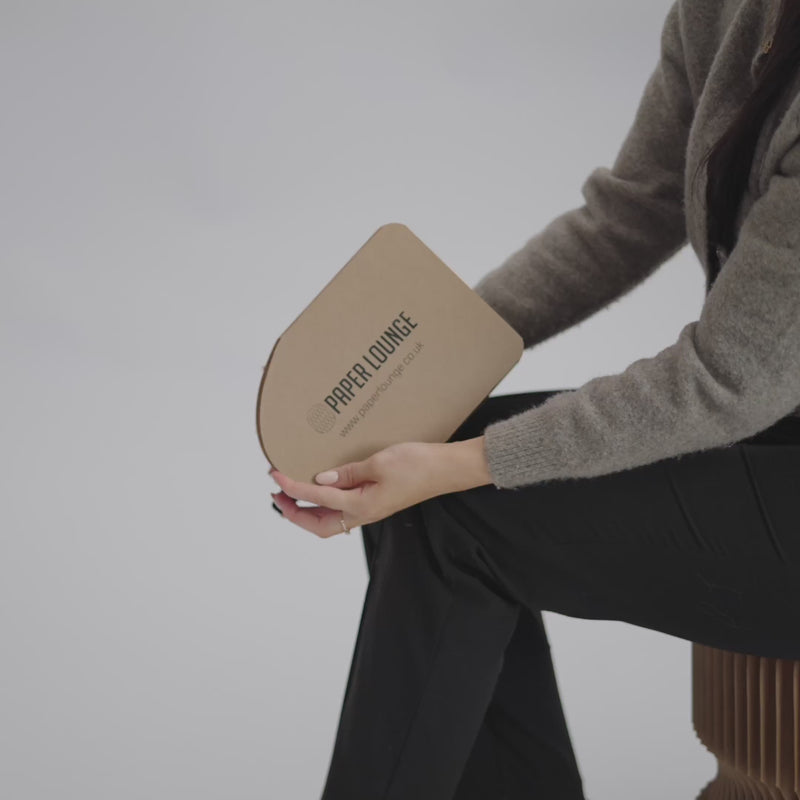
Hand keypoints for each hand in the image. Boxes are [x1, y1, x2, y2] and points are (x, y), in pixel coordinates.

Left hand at [269, 437, 491, 538]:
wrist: (447, 469)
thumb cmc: (419, 465)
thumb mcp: (379, 463)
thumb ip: (348, 472)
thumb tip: (321, 477)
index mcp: (362, 506)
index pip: (317, 498)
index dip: (292, 487)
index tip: (275, 475)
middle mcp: (363, 513)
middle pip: (318, 524)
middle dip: (293, 512)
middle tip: (276, 494)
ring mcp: (369, 509)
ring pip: (328, 521)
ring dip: (306, 510)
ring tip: (291, 494)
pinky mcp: (375, 502)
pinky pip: (341, 510)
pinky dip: (323, 504)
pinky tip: (321, 489)